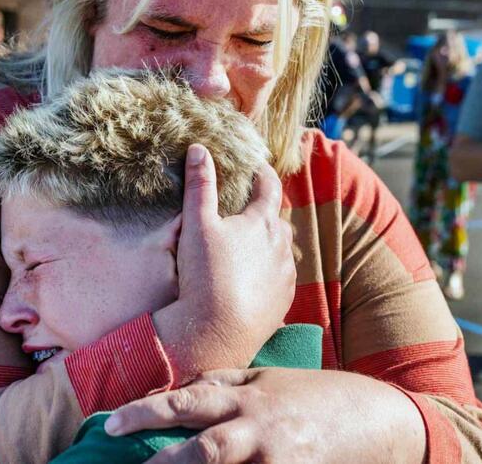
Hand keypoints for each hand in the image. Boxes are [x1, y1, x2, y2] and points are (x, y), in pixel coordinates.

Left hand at [105, 368, 425, 463]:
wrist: (380, 420)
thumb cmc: (316, 395)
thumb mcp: (268, 378)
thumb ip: (222, 381)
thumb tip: (175, 390)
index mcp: (248, 397)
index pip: (188, 403)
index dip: (147, 413)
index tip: (112, 425)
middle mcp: (259, 429)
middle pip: (202, 450)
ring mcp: (278, 460)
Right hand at [153, 145, 295, 382]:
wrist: (216, 332)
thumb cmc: (205, 275)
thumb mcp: (196, 224)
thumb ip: (200, 185)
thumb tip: (200, 149)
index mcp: (262, 221)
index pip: (269, 186)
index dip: (262, 173)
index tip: (256, 167)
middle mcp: (281, 246)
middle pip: (277, 220)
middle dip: (264, 212)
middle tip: (247, 210)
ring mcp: (285, 275)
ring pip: (281, 251)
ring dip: (268, 245)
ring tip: (248, 247)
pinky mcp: (282, 301)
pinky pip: (280, 279)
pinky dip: (268, 273)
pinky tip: (251, 280)